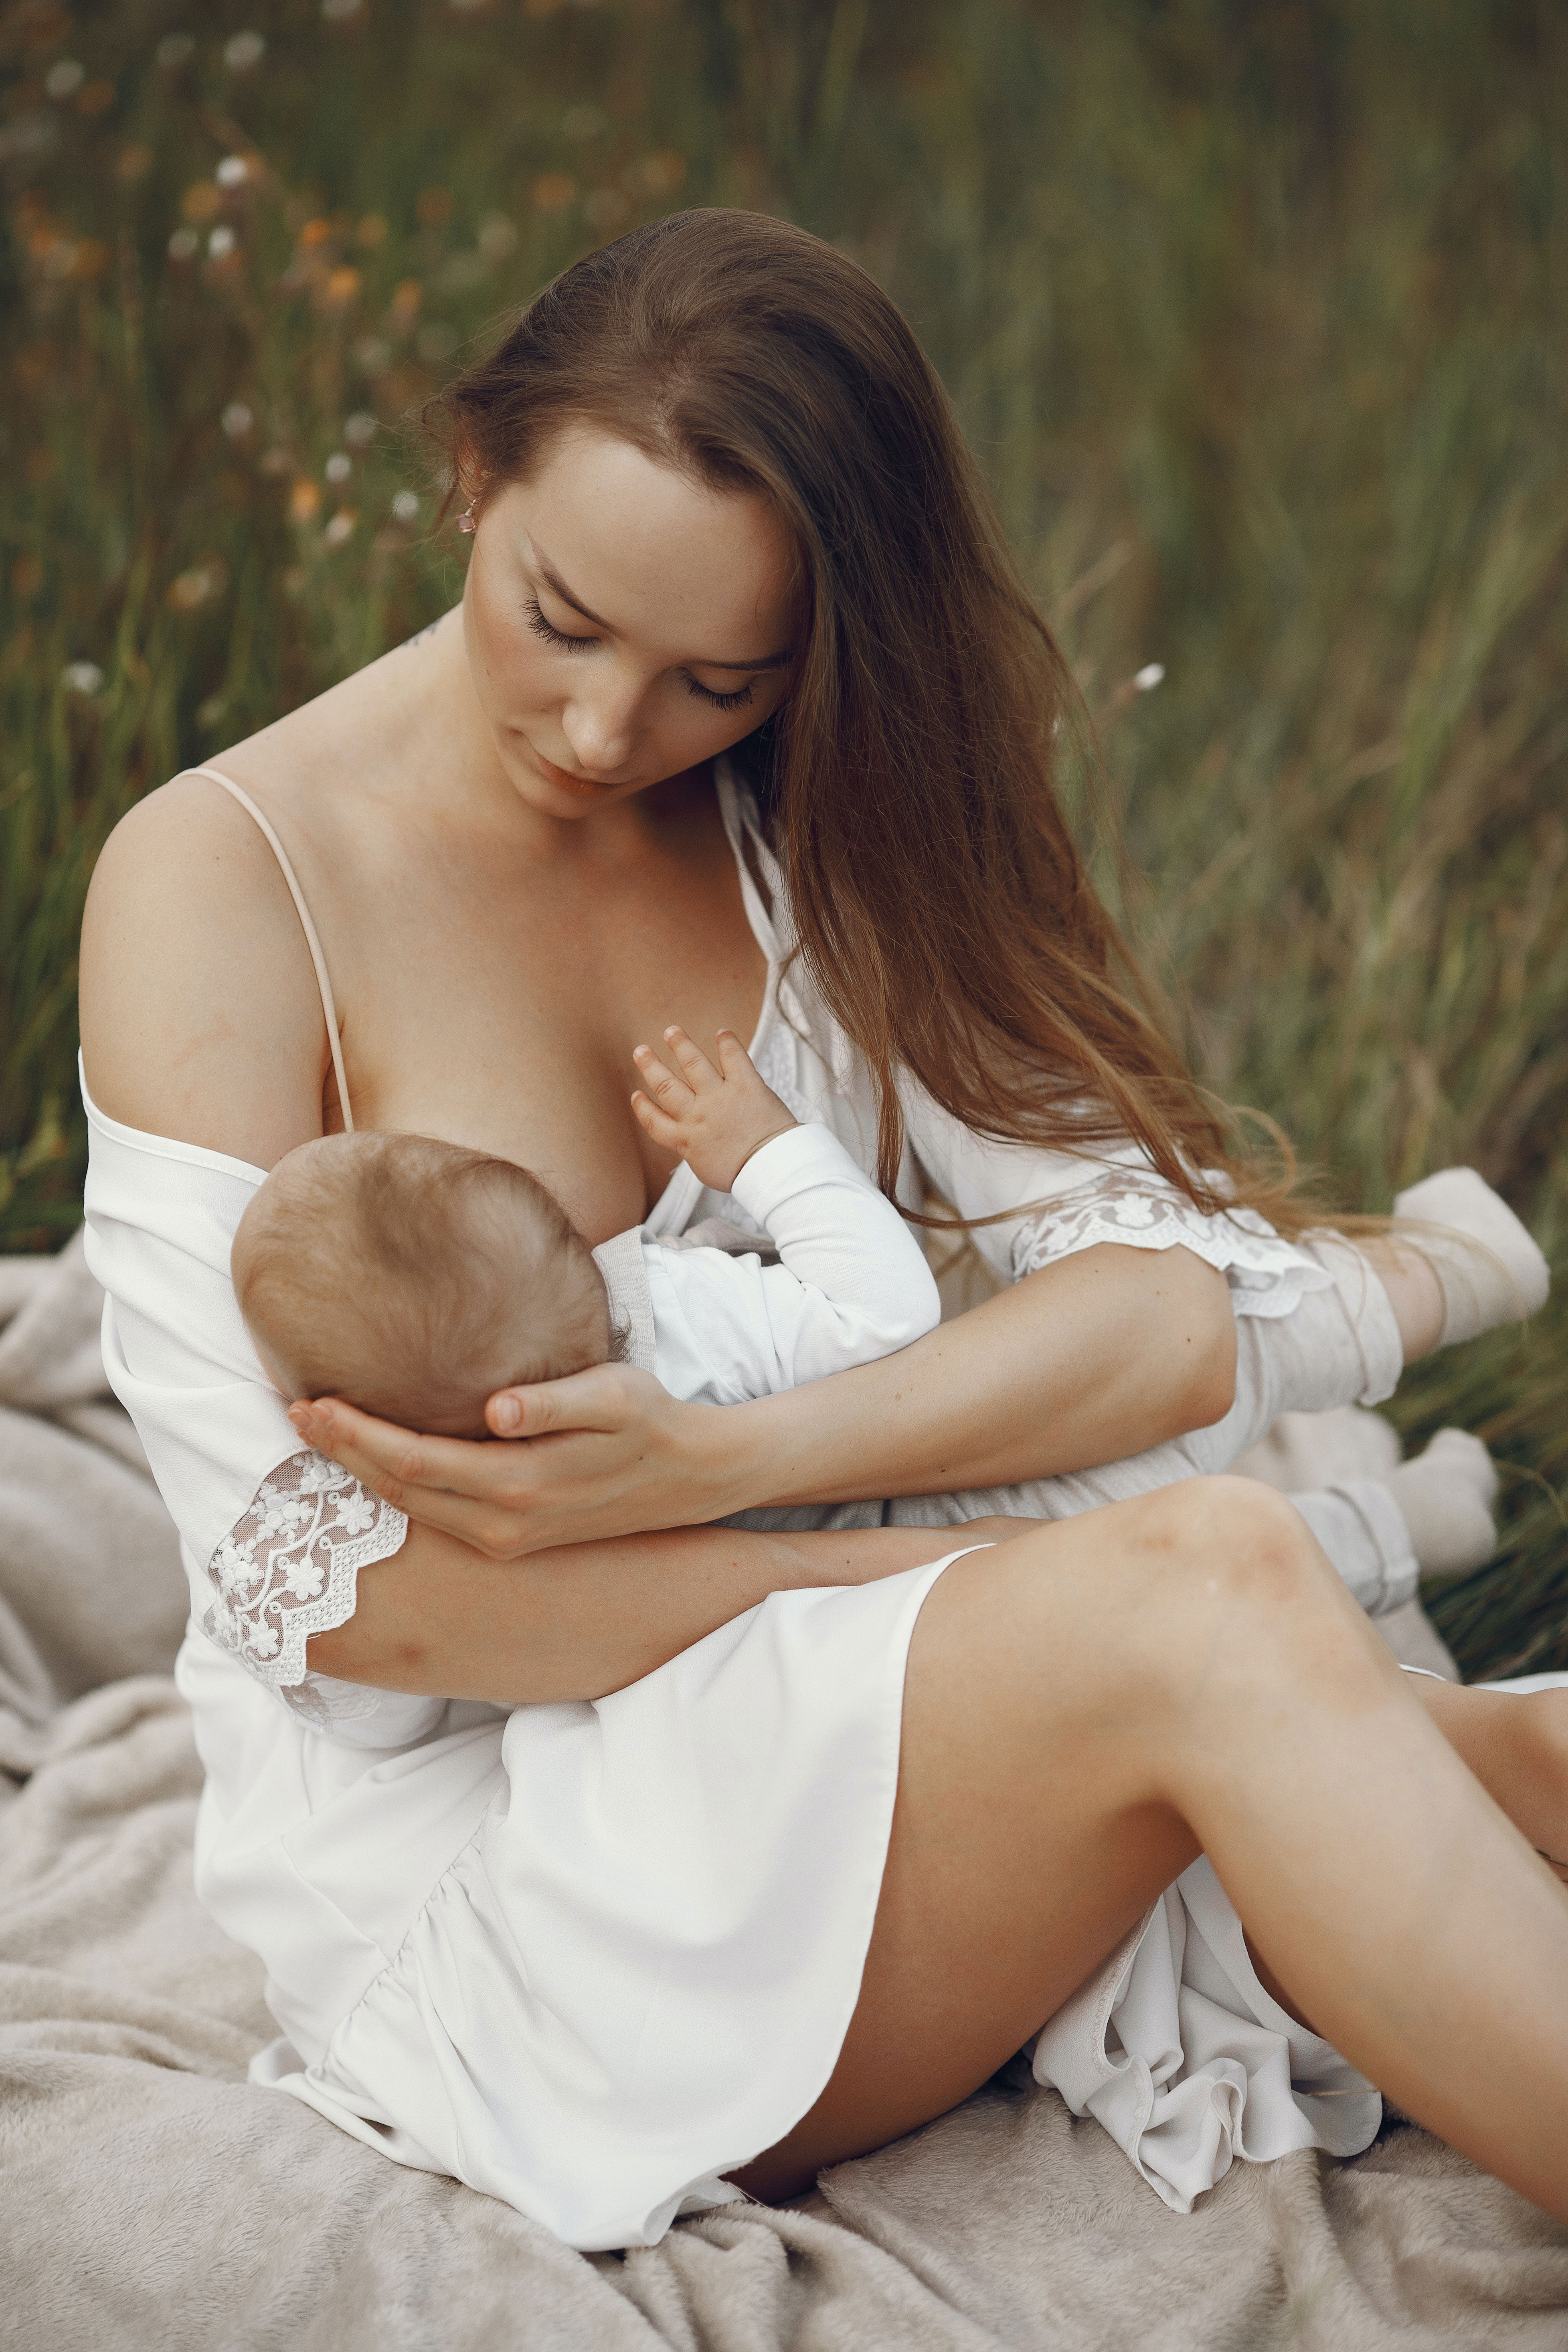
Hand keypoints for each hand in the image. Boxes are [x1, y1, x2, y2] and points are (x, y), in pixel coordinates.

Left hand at [288, 1363, 742, 1559]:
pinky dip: (394, 1487)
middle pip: (399, 1489)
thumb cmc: (649, 1423)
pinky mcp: (512, 1537)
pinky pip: (433, 1515)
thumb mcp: (614, 1398)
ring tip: (321, 1433)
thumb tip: (499, 1408)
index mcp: (518, 1486)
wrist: (691, 1479)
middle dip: (341, 1453)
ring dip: (360, 1472)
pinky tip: (376, 1462)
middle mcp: (502, 1524)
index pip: (411, 1462)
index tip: (311, 1402)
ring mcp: (505, 1538)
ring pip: (411, 1508)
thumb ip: (555, 1402)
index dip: (355, 1436)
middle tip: (293, 1412)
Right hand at [630, 1026, 795, 1193]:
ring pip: (693, 1065)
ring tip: (672, 1032)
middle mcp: (697, 1115)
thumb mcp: (707, 1170)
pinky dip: (727, 1043)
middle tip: (641, 1051)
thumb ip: (697, 1153)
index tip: (637, 1095)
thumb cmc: (744, 1174)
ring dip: (681, 1046)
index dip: (643, 1107)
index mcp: (686, 1140)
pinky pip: (733, 1057)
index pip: (654, 1121)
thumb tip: (696, 1150)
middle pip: (666, 1086)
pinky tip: (722, 1033)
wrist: (769, 1168)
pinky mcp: (745, 1085)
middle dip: (650, 1066)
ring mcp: (719, 1097)